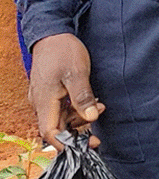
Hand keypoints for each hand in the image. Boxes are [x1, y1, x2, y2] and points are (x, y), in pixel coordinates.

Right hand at [28, 33, 103, 147]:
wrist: (52, 34)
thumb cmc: (63, 51)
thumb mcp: (77, 73)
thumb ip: (82, 97)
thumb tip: (91, 119)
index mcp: (43, 102)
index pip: (51, 133)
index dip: (68, 143)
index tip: (89, 144)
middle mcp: (40, 103)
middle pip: (56, 128)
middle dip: (78, 130)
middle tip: (99, 126)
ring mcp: (44, 98)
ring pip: (60, 118)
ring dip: (80, 117)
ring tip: (99, 105)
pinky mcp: (49, 92)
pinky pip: (61, 108)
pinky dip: (76, 108)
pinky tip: (90, 100)